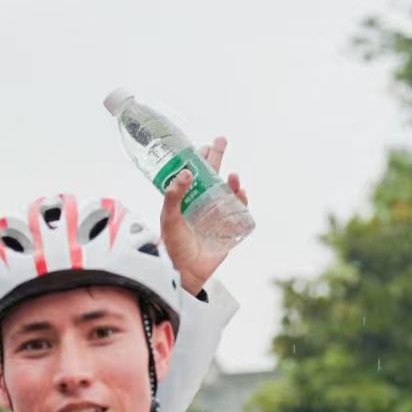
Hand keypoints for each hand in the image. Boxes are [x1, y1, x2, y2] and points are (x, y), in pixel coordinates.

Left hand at [158, 135, 248, 294]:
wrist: (184, 272)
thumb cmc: (172, 246)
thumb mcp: (169, 218)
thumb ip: (173, 195)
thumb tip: (187, 173)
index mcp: (187, 200)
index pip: (194, 174)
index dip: (198, 159)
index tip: (201, 145)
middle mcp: (203, 204)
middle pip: (213, 175)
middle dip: (218, 157)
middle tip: (222, 140)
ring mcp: (217, 215)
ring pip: (228, 191)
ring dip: (232, 181)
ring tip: (232, 176)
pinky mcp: (229, 228)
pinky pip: (240, 211)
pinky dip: (242, 200)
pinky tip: (241, 192)